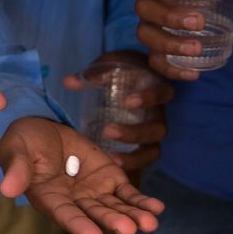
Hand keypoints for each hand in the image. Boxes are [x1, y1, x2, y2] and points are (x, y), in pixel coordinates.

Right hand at [0, 118, 164, 233]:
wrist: (42, 128)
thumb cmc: (24, 142)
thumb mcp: (16, 150)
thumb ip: (17, 169)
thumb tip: (6, 190)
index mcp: (48, 199)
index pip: (65, 215)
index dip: (79, 225)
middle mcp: (73, 201)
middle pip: (95, 215)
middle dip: (113, 222)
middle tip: (130, 229)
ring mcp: (93, 192)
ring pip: (114, 207)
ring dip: (132, 215)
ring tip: (150, 223)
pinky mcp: (109, 178)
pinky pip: (127, 193)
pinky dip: (141, 201)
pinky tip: (156, 208)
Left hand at [63, 51, 172, 169]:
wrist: (126, 85)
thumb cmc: (120, 74)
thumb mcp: (110, 67)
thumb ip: (94, 74)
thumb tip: (70, 81)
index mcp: (156, 90)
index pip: (162, 94)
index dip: (149, 98)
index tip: (128, 101)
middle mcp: (158, 115)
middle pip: (157, 129)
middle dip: (134, 132)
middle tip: (108, 131)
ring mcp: (152, 135)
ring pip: (152, 151)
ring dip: (134, 156)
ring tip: (112, 159)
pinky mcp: (143, 150)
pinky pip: (142, 162)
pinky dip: (130, 166)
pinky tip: (112, 167)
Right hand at [130, 0, 232, 80]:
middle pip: (144, 9)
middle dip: (170, 17)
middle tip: (199, 22)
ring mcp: (147, 23)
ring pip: (146, 36)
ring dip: (170, 45)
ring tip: (197, 49)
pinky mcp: (155, 45)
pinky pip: (155, 60)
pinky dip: (172, 69)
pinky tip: (194, 73)